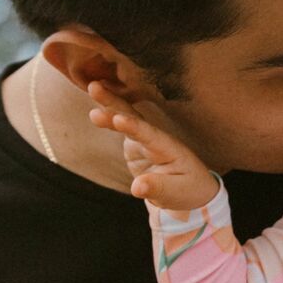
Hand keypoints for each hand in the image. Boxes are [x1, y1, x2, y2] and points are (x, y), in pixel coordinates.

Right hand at [86, 82, 221, 209]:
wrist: (189, 189)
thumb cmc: (186, 191)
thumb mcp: (176, 195)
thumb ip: (157, 189)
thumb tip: (137, 187)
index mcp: (168, 148)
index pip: (149, 135)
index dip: (134, 127)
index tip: (119, 119)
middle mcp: (155, 138)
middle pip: (134, 117)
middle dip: (116, 102)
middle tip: (96, 87)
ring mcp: (143, 138)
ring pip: (125, 116)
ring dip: (110, 102)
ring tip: (93, 87)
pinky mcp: (134, 142)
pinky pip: (119, 125)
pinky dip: (107, 115)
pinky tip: (93, 106)